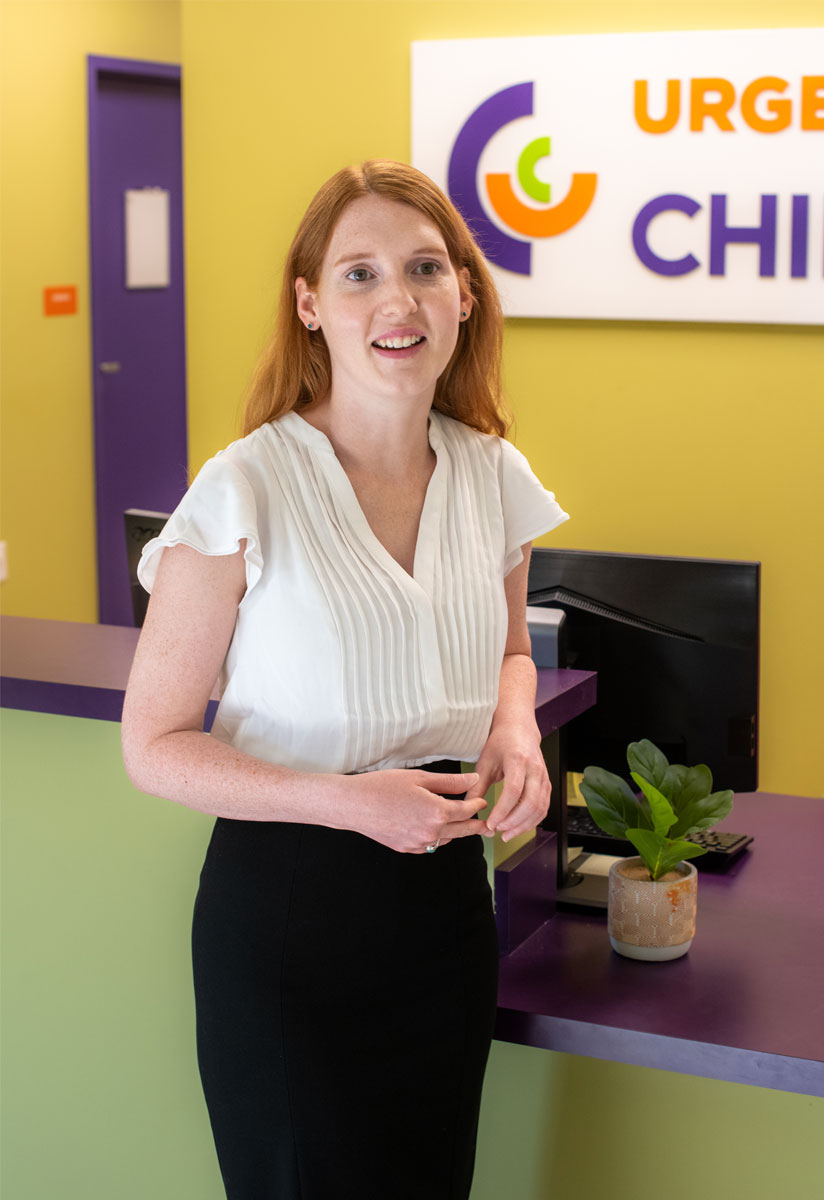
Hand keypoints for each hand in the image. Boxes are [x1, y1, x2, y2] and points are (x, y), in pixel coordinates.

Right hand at [341, 769, 487, 853]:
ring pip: (447, 840)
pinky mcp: (406, 849)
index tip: (482, 801)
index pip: (467, 811)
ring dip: (455, 832)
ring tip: (460, 823)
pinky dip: (436, 838)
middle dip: (476, 825)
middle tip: (486, 824)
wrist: (353, 805)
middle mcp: (431, 832)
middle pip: (463, 830)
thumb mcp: (419, 778)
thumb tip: (474, 780)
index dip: (477, 805)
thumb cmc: (383, 786)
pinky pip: (430, 846)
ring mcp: (418, 843)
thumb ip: (450, 781)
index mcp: (437, 812)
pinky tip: (435, 829)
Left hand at [464, 724, 550, 842]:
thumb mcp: (485, 762)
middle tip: (498, 831)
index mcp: (518, 760)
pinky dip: (532, 821)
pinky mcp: (547, 785)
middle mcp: (535, 769)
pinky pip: (543, 807)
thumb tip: (468, 809)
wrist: (519, 729)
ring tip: (506, 834)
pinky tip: (518, 826)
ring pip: (540, 808)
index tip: (491, 823)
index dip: (502, 810)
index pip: (513, 790)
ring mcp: (544, 777)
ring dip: (523, 825)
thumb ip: (477, 787)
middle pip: (530, 803)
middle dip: (514, 822)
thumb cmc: (502, 743)